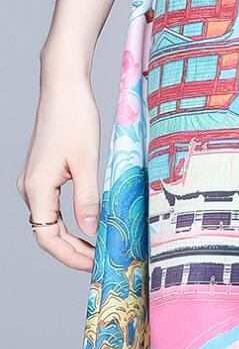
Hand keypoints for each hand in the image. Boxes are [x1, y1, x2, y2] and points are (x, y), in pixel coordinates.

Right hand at [18, 61, 100, 268]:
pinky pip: (50, 207)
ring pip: (48, 222)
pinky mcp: (40, 173)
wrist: (63, 84)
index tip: (94, 264)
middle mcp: (29, 187)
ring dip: (70, 237)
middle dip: (72, 251)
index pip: (48, 238)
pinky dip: (67, 221)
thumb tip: (90, 231)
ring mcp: (33, 180)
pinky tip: (85, 223)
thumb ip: (87, 199)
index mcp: (37, 187)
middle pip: (46, 234)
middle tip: (99, 259)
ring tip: (96, 245)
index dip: (70, 256)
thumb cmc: (74, 116)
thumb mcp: (87, 160)